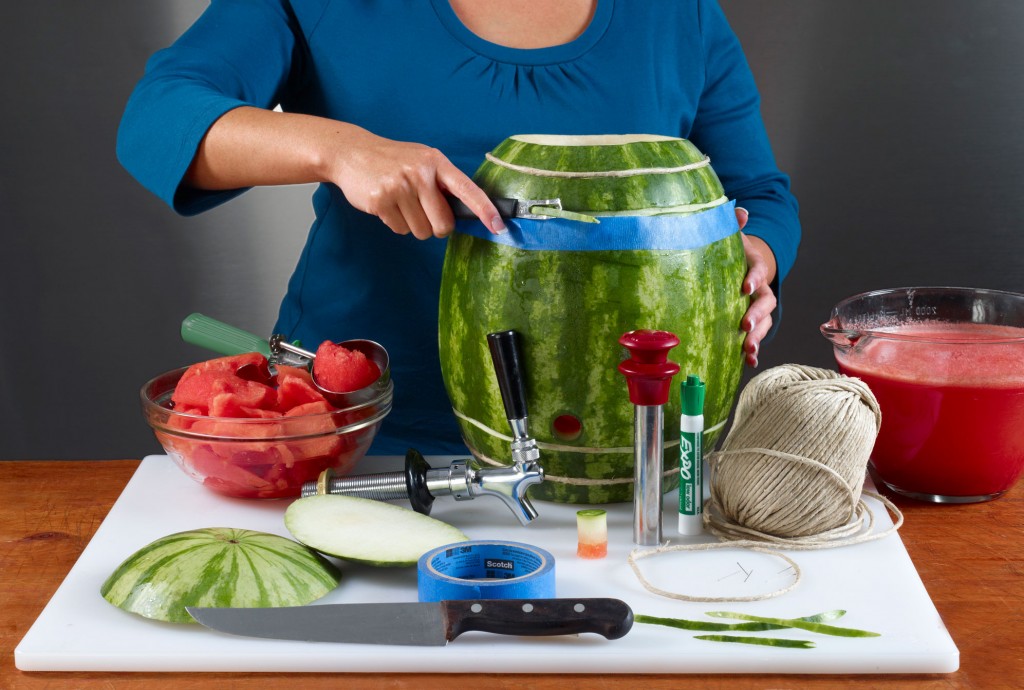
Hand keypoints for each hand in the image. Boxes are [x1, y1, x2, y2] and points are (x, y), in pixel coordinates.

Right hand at [329, 129, 504, 239]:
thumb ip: (442, 183)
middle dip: (436, 227)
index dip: (485, 210)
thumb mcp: (422, 161)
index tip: (499, 227)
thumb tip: (467, 214)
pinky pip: (400, 230)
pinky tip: (387, 205)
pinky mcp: (380, 201)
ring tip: (400, 203)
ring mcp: (399, 187)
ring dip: (413, 225)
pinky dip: (395, 224)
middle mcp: (420, 173)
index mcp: (436, 163)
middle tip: (423, 212)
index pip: (467, 190)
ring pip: (421, 231)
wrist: (352, 152)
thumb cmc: (394, 161)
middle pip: (443, 224)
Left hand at [736, 207, 777, 367]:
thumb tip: (740, 211)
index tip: (745, 287)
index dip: (754, 278)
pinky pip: (756, 337)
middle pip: (765, 302)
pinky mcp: (752, 321)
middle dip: (757, 315)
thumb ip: (733, 224)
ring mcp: (758, 307)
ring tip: (748, 350)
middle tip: (746, 325)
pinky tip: (747, 362)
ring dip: (758, 337)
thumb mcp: (730, 236)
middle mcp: (760, 289)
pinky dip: (753, 350)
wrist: (740, 265)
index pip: (757, 271)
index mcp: (754, 267)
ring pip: (764, 323)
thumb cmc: (731, 252)